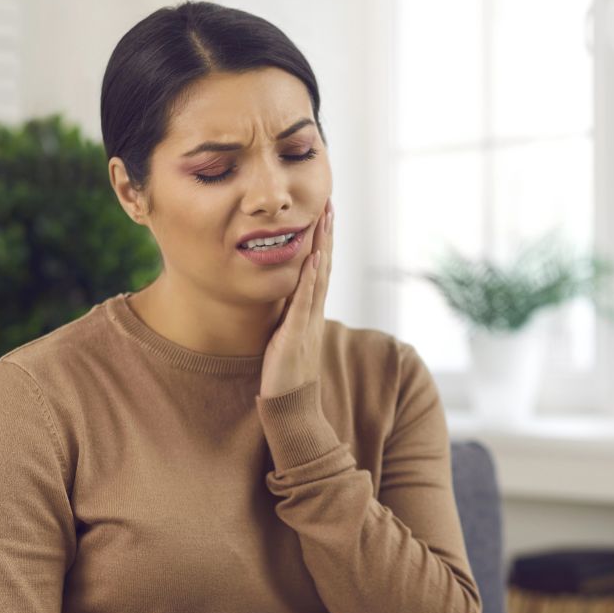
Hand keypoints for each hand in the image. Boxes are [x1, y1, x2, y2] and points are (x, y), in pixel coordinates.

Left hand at [260, 196, 333, 397]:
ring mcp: (308, 323)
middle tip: (329, 203)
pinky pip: (305, 302)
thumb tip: (285, 296)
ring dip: (322, 247)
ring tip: (324, 219)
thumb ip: (290, 316)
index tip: (323, 213)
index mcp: (311, 313)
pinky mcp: (296, 336)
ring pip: (319, 278)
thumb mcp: (287, 337)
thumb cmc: (286, 376)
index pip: (320, 269)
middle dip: (326, 234)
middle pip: (325, 266)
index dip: (322, 241)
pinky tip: (312, 258)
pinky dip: (310, 279)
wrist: (292, 408)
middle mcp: (314, 313)